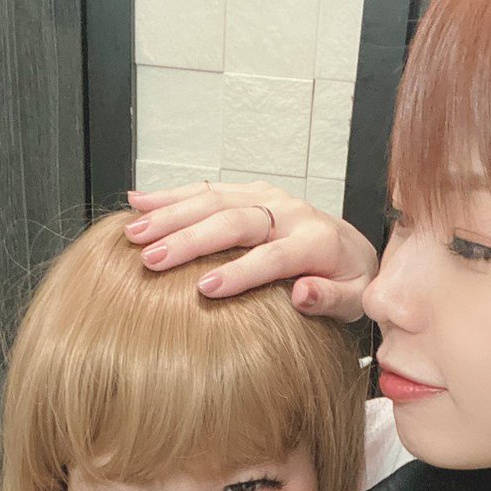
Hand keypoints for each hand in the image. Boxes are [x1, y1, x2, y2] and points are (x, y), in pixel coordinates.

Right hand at [124, 181, 378, 322]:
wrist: (356, 250)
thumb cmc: (351, 283)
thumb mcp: (356, 299)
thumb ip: (331, 299)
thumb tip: (302, 294)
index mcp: (316, 241)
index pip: (274, 256)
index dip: (240, 272)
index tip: (205, 289)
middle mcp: (289, 213)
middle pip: (234, 221)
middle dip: (190, 240)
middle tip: (151, 259)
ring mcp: (267, 198)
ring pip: (214, 200)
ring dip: (171, 215)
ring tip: (134, 233)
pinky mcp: (250, 193)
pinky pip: (207, 191)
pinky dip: (171, 196)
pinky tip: (138, 202)